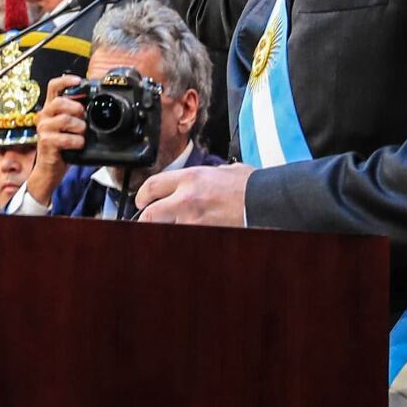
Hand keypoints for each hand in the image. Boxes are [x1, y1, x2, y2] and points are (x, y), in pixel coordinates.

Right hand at [25, 75, 85, 205]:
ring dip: (79, 127)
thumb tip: (91, 104)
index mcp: (50, 109)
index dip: (66, 81)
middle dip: (76, 108)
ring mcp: (43, 129)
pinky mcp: (46, 142)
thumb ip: (75, 114)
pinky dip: (77, 142)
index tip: (79, 80)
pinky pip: (65, 138)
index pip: (53, 86)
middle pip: (59, 102)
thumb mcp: (68, 128)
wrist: (49, 171)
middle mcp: (44, 116)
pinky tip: (78, 145)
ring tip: (82, 134)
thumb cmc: (61, 148)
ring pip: (64, 119)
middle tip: (83, 118)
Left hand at [137, 163, 255, 225]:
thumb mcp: (223, 170)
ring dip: (167, 227)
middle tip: (147, 218)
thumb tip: (201, 179)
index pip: (153, 186)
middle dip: (146, 217)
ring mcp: (194, 220)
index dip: (142, 195)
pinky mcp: (204, 234)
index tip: (140, 200)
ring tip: (171, 226)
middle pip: (151, 213)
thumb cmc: (250, 185)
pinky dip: (183, 235)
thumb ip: (206, 175)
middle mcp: (187, 199)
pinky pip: (185, 236)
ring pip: (166, 228)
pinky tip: (188, 233)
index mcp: (190, 178)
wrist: (266, 201)